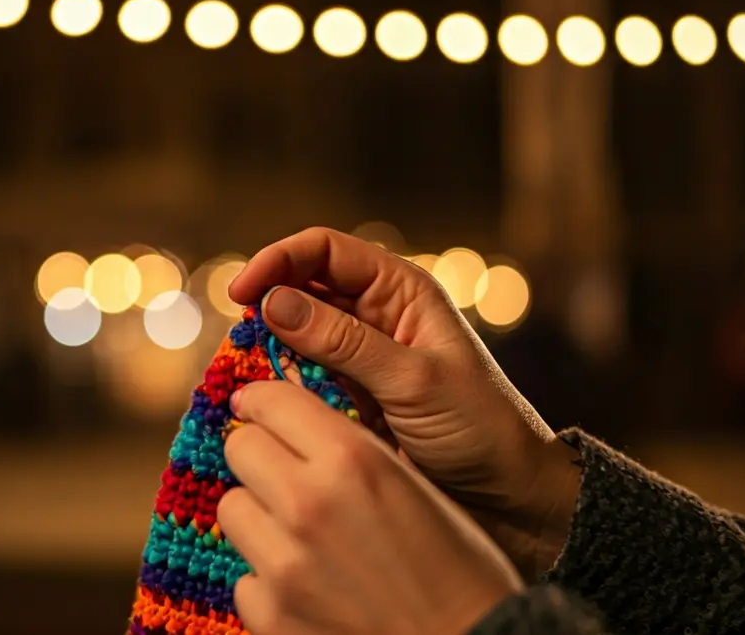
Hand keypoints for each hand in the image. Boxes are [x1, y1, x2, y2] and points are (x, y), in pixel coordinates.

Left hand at [219, 380, 521, 634]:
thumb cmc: (461, 568)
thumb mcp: (413, 485)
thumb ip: (349, 450)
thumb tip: (295, 426)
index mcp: (351, 460)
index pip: (269, 400)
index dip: (265, 402)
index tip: (264, 411)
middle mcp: (308, 503)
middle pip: (241, 448)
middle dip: (261, 455)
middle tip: (286, 474)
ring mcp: (284, 564)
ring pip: (233, 509)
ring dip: (260, 516)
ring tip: (303, 537)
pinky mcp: (271, 615)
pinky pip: (246, 577)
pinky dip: (270, 581)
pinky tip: (311, 589)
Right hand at [228, 227, 581, 578]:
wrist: (508, 494)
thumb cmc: (479, 427)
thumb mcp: (412, 381)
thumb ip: (343, 342)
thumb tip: (272, 302)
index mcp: (400, 290)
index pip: (324, 251)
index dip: (278, 260)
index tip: (242, 292)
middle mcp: (375, 314)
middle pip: (300, 288)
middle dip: (265, 307)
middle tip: (236, 342)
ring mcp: (358, 356)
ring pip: (293, 335)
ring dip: (266, 349)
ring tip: (243, 375)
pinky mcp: (346, 396)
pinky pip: (298, 378)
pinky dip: (275, 385)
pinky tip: (262, 402)